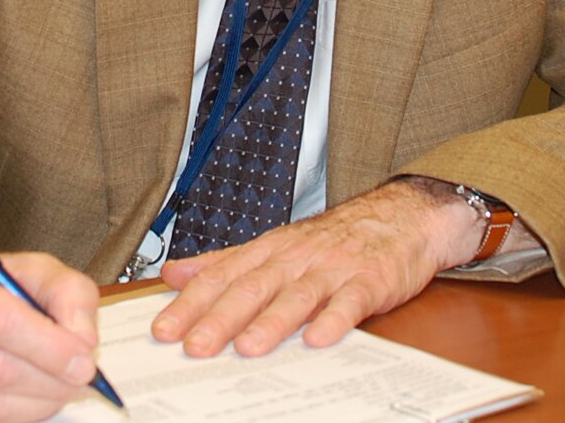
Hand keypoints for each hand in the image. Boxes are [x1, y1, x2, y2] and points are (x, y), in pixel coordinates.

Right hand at [0, 245, 103, 422]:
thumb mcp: (30, 268)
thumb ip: (67, 293)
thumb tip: (82, 341)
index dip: (46, 346)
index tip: (82, 361)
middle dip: (48, 381)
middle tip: (78, 379)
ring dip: (33, 405)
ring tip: (56, 389)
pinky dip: (9, 419)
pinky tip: (22, 398)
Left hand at [151, 176, 479, 358]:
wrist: (400, 216)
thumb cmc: (334, 238)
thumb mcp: (274, 244)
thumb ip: (224, 261)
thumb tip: (174, 273)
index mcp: (269, 250)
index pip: (221, 278)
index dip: (191, 304)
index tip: (164, 329)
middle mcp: (295, 257)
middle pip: (252, 287)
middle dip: (221, 319)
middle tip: (195, 347)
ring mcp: (332, 268)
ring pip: (296, 295)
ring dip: (271, 323)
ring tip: (247, 348)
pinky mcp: (369, 280)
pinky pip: (350, 301)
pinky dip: (334, 319)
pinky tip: (319, 339)